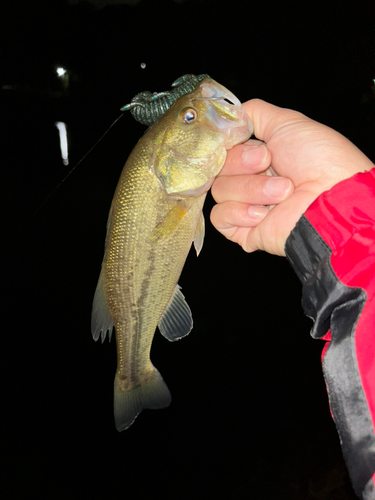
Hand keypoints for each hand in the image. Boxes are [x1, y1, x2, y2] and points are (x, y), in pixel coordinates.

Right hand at [211, 99, 373, 255]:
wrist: (330, 200)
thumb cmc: (318, 160)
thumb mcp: (287, 123)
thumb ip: (254, 113)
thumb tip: (230, 114)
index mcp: (258, 157)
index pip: (223, 147)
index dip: (228, 143)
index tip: (242, 139)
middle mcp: (251, 181)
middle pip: (218, 167)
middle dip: (242, 163)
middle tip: (268, 164)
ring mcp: (246, 207)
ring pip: (219, 190)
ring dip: (251, 189)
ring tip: (282, 192)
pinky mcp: (243, 231)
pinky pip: (219, 217)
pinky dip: (239, 212)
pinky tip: (263, 214)